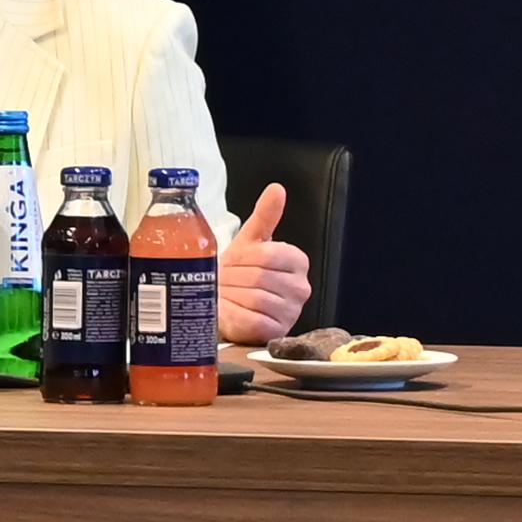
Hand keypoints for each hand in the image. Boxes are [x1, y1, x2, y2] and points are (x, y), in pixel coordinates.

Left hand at [214, 183, 311, 348]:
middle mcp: (301, 287)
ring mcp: (291, 312)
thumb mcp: (252, 241)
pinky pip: (254, 321)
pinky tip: (226, 310)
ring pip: (255, 299)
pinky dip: (234, 315)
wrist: (232, 304)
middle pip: (260, 277)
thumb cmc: (241, 271)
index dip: (243, 258)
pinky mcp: (277, 333)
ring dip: (230, 296)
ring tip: (222, 293)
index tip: (231, 261)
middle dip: (233, 278)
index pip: (269, 254)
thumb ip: (266, 215)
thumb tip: (276, 188)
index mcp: (297, 260)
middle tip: (220, 279)